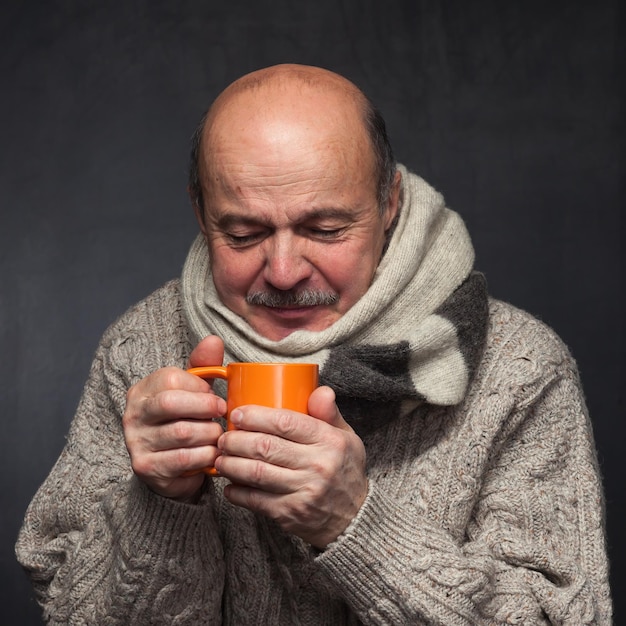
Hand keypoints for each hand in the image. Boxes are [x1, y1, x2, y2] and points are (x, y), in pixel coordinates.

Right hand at [123, 336, 226, 501]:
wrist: (171, 467)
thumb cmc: (186, 421)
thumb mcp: (193, 391)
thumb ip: (204, 366)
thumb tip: (214, 340)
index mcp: (143, 390)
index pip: (172, 378)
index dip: (200, 387)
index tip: (216, 397)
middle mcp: (133, 414)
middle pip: (171, 403)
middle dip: (206, 408)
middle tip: (223, 413)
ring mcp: (136, 442)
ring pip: (182, 432)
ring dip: (210, 433)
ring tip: (219, 435)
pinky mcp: (147, 467)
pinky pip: (185, 458)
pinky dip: (207, 455)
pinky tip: (214, 453)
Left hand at [215, 386, 367, 548]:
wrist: (355, 519)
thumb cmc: (345, 470)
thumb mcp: (347, 437)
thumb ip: (329, 413)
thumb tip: (320, 390)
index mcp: (330, 441)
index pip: (286, 423)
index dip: (256, 416)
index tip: (238, 413)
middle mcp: (317, 466)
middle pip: (265, 447)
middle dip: (236, 439)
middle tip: (223, 436)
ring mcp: (303, 492)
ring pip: (256, 473)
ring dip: (231, 464)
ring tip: (221, 457)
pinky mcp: (290, 514)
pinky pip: (255, 500)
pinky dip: (237, 492)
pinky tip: (230, 484)